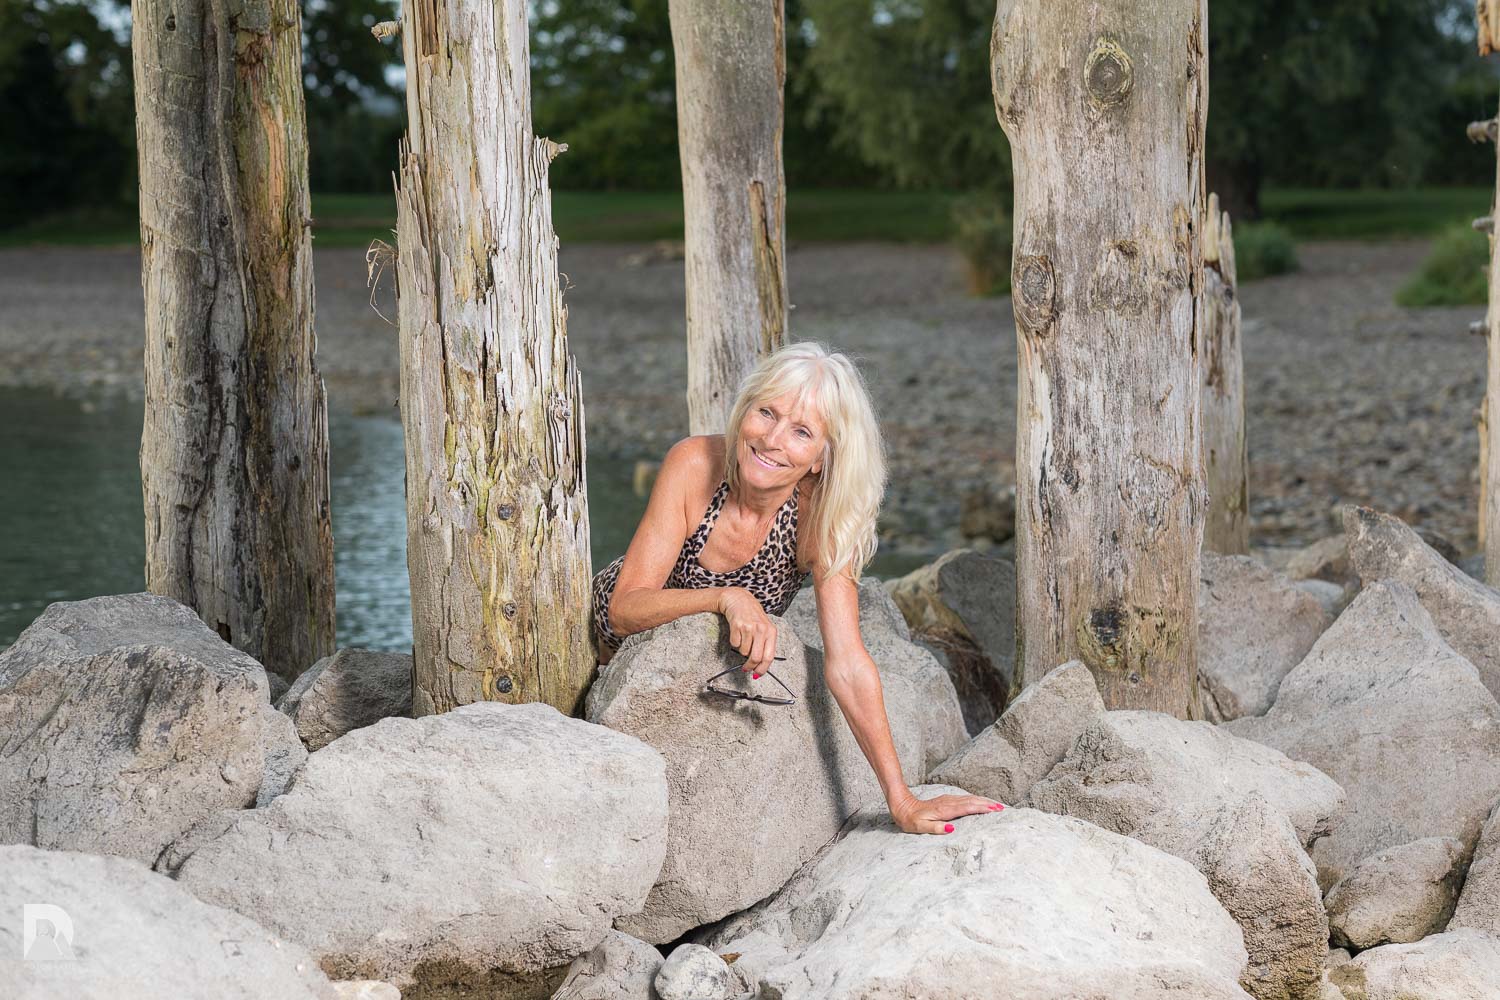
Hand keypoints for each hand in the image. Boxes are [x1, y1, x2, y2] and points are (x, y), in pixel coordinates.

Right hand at [718, 587, 776, 674]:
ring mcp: (749, 627)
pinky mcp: (737, 625)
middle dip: (750, 666)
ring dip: (742, 650)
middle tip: (746, 668)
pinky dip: (735, 642)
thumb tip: (759, 667)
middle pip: (756, 657)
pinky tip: (737, 633)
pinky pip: (734, 644)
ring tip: (743, 639)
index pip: (769, 656)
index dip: (763, 669)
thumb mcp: (764, 629)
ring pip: (743, 651)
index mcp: (771, 632)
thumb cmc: (753, 616)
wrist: (739, 599)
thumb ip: (764, 646)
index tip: (757, 674)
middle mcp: (762, 629)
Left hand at [889, 791, 1004, 834]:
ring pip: (969, 799)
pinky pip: (965, 799)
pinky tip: (982, 803)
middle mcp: (948, 802)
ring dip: (984, 802)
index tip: (994, 810)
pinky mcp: (947, 800)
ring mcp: (948, 800)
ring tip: (997, 806)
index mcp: (944, 810)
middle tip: (1002, 809)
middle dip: (987, 804)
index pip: (967, 808)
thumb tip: (952, 828)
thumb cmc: (910, 820)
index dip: (981, 808)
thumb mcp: (920, 827)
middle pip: (971, 801)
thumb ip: (935, 828)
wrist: (902, 806)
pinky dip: (976, 801)